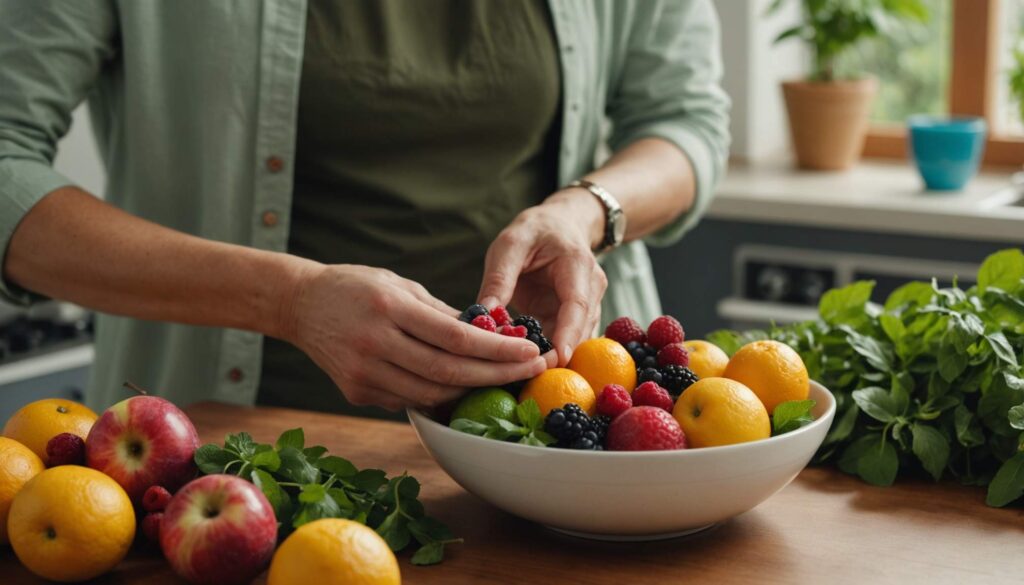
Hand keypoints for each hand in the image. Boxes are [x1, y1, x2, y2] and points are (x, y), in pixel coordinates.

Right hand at [279, 264, 547, 410]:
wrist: (299, 304)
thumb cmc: (356, 287)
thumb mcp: (400, 285)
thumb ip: (442, 312)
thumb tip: (490, 333)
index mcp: (390, 308)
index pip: (455, 337)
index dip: (497, 349)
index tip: (530, 350)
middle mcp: (376, 343)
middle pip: (448, 372)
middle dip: (496, 375)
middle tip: (530, 371)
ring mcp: (363, 373)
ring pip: (431, 394)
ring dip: (472, 391)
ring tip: (504, 381)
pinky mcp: (356, 392)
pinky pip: (408, 400)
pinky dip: (439, 396)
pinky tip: (462, 388)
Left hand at [478, 191, 607, 365]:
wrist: (559, 225)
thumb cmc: (534, 231)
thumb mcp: (509, 245)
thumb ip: (499, 279)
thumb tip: (482, 316)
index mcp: (577, 265)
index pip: (577, 305)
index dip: (568, 334)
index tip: (558, 358)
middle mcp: (591, 288)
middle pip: (579, 329)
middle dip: (557, 354)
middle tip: (527, 376)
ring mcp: (587, 305)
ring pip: (573, 339)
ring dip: (551, 356)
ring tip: (522, 374)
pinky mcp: (574, 318)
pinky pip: (563, 340)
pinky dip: (546, 352)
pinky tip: (525, 365)